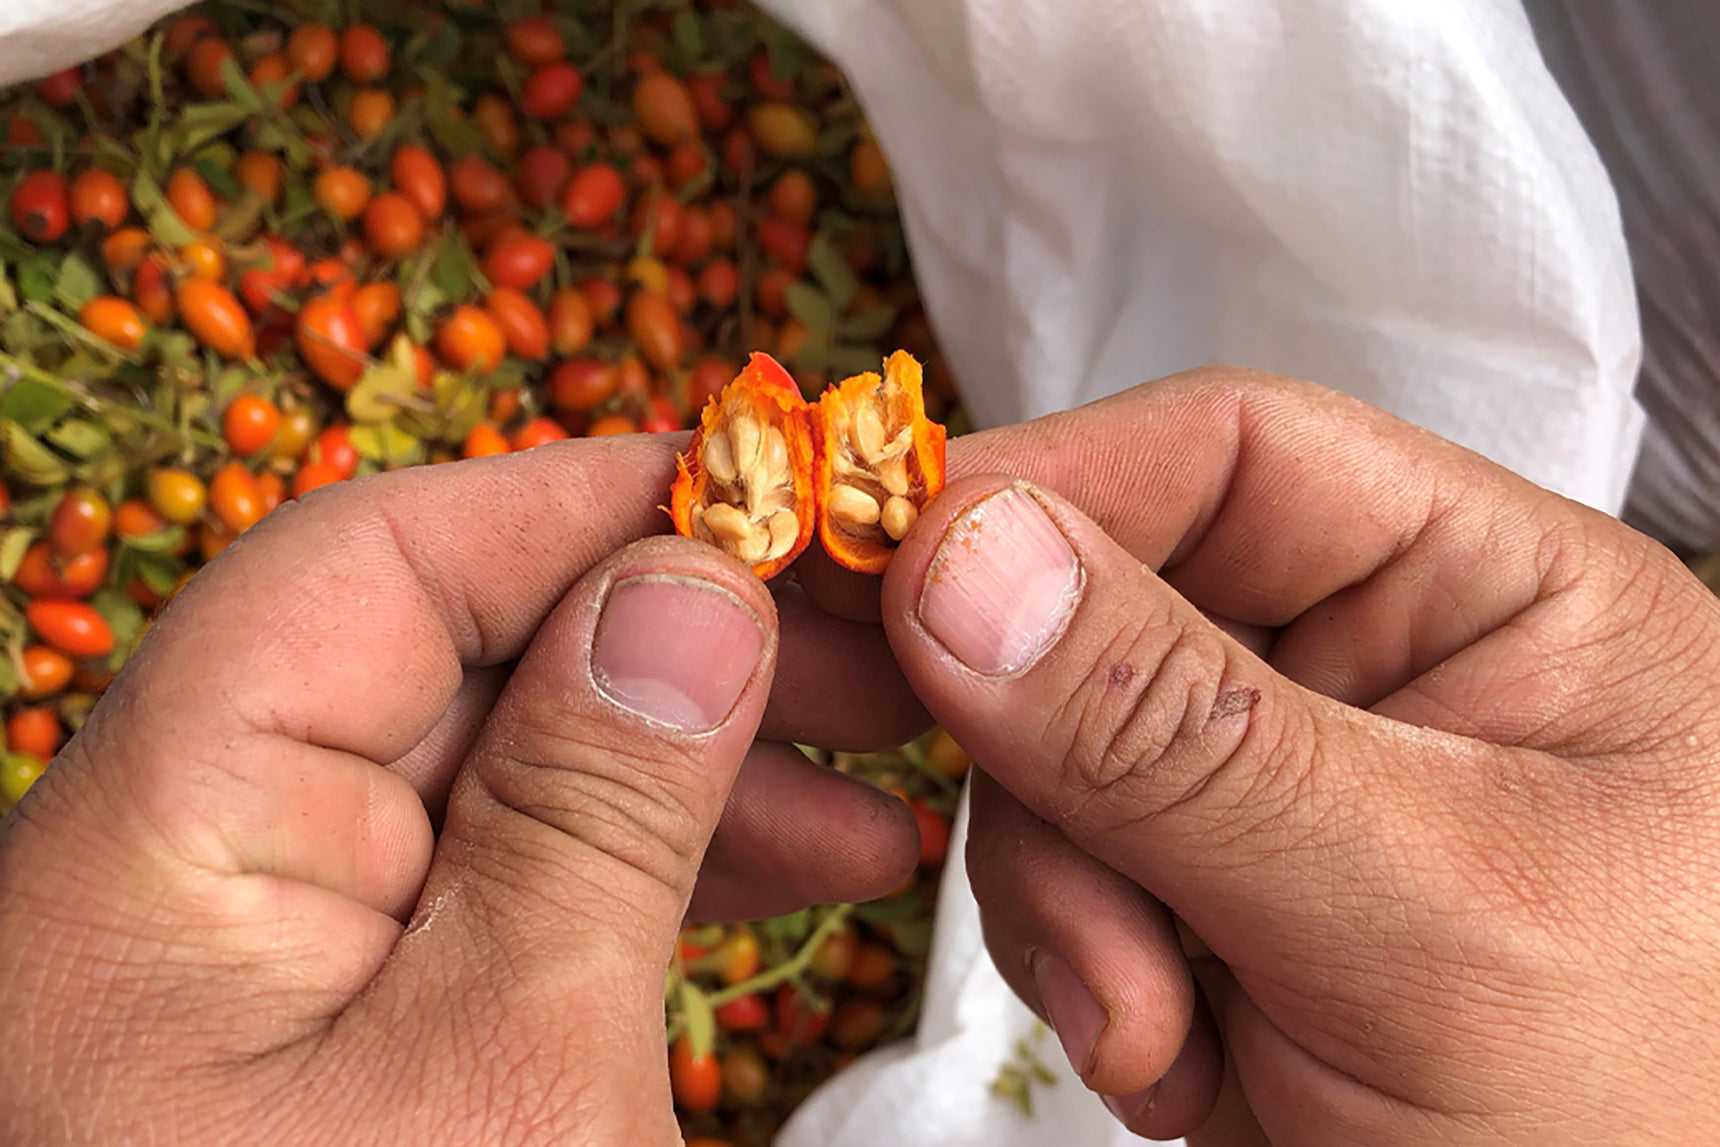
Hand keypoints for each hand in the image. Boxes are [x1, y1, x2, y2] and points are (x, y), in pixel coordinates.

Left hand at [0, 435, 920, 1143]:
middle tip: (864, 643)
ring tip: (885, 788)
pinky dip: (661, 867)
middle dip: (668, 637)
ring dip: (696, 758)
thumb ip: (591, 814)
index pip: (359, 571)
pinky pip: (515, 892)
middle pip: (443, 661)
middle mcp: (185, 884)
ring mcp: (274, 965)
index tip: (759, 492)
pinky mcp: (356, 1036)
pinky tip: (812, 873)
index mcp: (146, 861)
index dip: (569, 505)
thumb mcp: (510, 1081)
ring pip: (503, 777)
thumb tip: (683, 587)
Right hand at [876, 368, 1719, 1142]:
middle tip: (1092, 916)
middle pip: (1111, 615)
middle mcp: (1386, 678)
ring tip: (1162, 1036)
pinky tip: (1187, 1070)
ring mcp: (1292, 803)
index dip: (1055, 483)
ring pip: (1062, 763)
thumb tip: (962, 557)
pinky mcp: (1224, 911)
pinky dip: (1087, 977)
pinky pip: (1071, 883)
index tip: (894, 559)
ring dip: (1072, 907)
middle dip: (1060, 774)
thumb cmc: (1648, 1140)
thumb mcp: (1422, 922)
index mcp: (1503, 602)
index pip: (1237, 455)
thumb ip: (1182, 736)